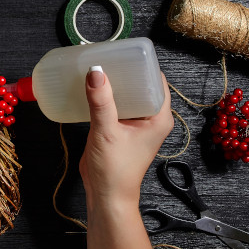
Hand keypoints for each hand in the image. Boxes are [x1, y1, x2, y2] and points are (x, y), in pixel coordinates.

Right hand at [79, 68, 172, 207]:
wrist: (106, 195)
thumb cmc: (116, 172)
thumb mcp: (107, 132)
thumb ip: (101, 101)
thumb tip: (96, 73)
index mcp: (158, 118)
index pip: (157, 81)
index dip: (143, 65)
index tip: (126, 52)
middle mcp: (149, 119)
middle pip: (140, 84)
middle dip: (124, 71)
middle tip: (107, 56)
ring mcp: (134, 124)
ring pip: (126, 94)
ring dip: (112, 83)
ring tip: (97, 68)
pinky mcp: (119, 128)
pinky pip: (115, 105)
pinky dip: (104, 96)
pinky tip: (90, 88)